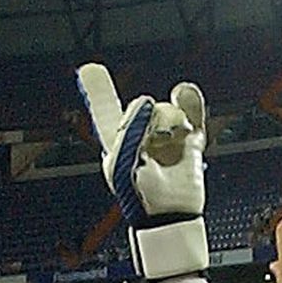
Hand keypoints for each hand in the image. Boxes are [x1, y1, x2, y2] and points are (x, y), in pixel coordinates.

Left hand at [77, 62, 207, 281]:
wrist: (169, 214)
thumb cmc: (138, 195)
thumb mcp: (122, 161)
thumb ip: (130, 127)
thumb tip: (149, 101)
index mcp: (116, 142)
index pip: (105, 110)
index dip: (98, 89)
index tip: (89, 68)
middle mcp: (140, 136)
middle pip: (143, 107)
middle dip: (148, 119)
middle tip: (150, 144)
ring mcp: (166, 138)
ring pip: (167, 110)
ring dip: (170, 121)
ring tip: (173, 140)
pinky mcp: (189, 143)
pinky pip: (192, 114)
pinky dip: (191, 103)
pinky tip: (185, 93)